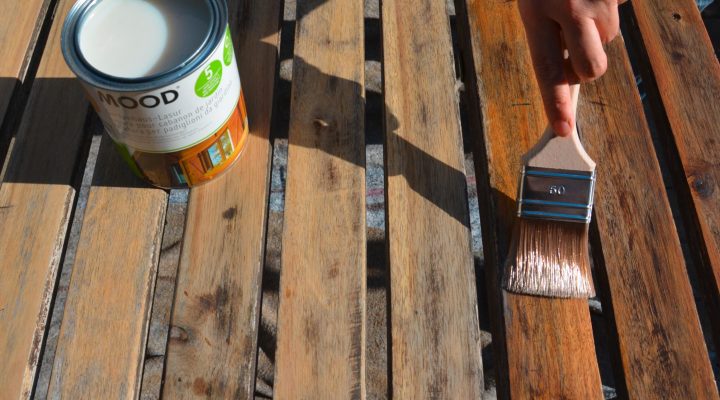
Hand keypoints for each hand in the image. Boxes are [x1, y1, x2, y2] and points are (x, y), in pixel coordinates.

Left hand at [519, 0, 622, 135]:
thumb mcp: (535, 2)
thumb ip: (549, 34)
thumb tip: (570, 72)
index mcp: (535, 12)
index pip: (547, 69)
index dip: (556, 102)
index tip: (562, 129)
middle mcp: (567, 8)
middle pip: (590, 67)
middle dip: (588, 66)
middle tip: (577, 42)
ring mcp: (596, 0)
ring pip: (608, 38)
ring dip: (598, 27)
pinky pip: (621, 10)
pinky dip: (610, 4)